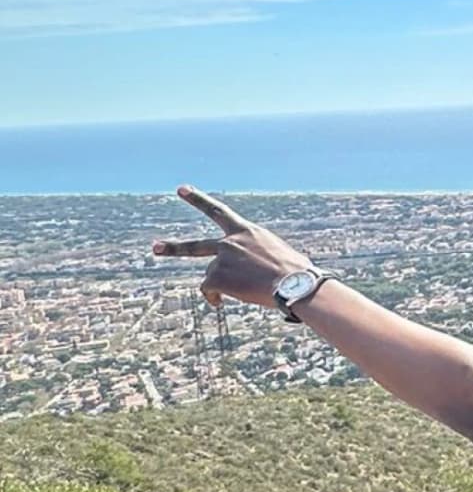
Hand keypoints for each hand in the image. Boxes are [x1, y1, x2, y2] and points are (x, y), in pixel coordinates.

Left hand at [151, 185, 313, 307]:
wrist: (294, 284)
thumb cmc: (297, 272)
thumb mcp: (279, 253)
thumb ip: (260, 254)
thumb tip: (259, 269)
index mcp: (247, 232)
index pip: (219, 211)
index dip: (198, 200)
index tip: (181, 189)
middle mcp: (230, 242)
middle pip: (195, 246)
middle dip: (174, 248)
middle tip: (155, 248)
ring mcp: (222, 259)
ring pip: (213, 277)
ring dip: (223, 286)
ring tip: (238, 292)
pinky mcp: (217, 276)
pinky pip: (209, 290)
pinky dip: (214, 298)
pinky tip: (222, 302)